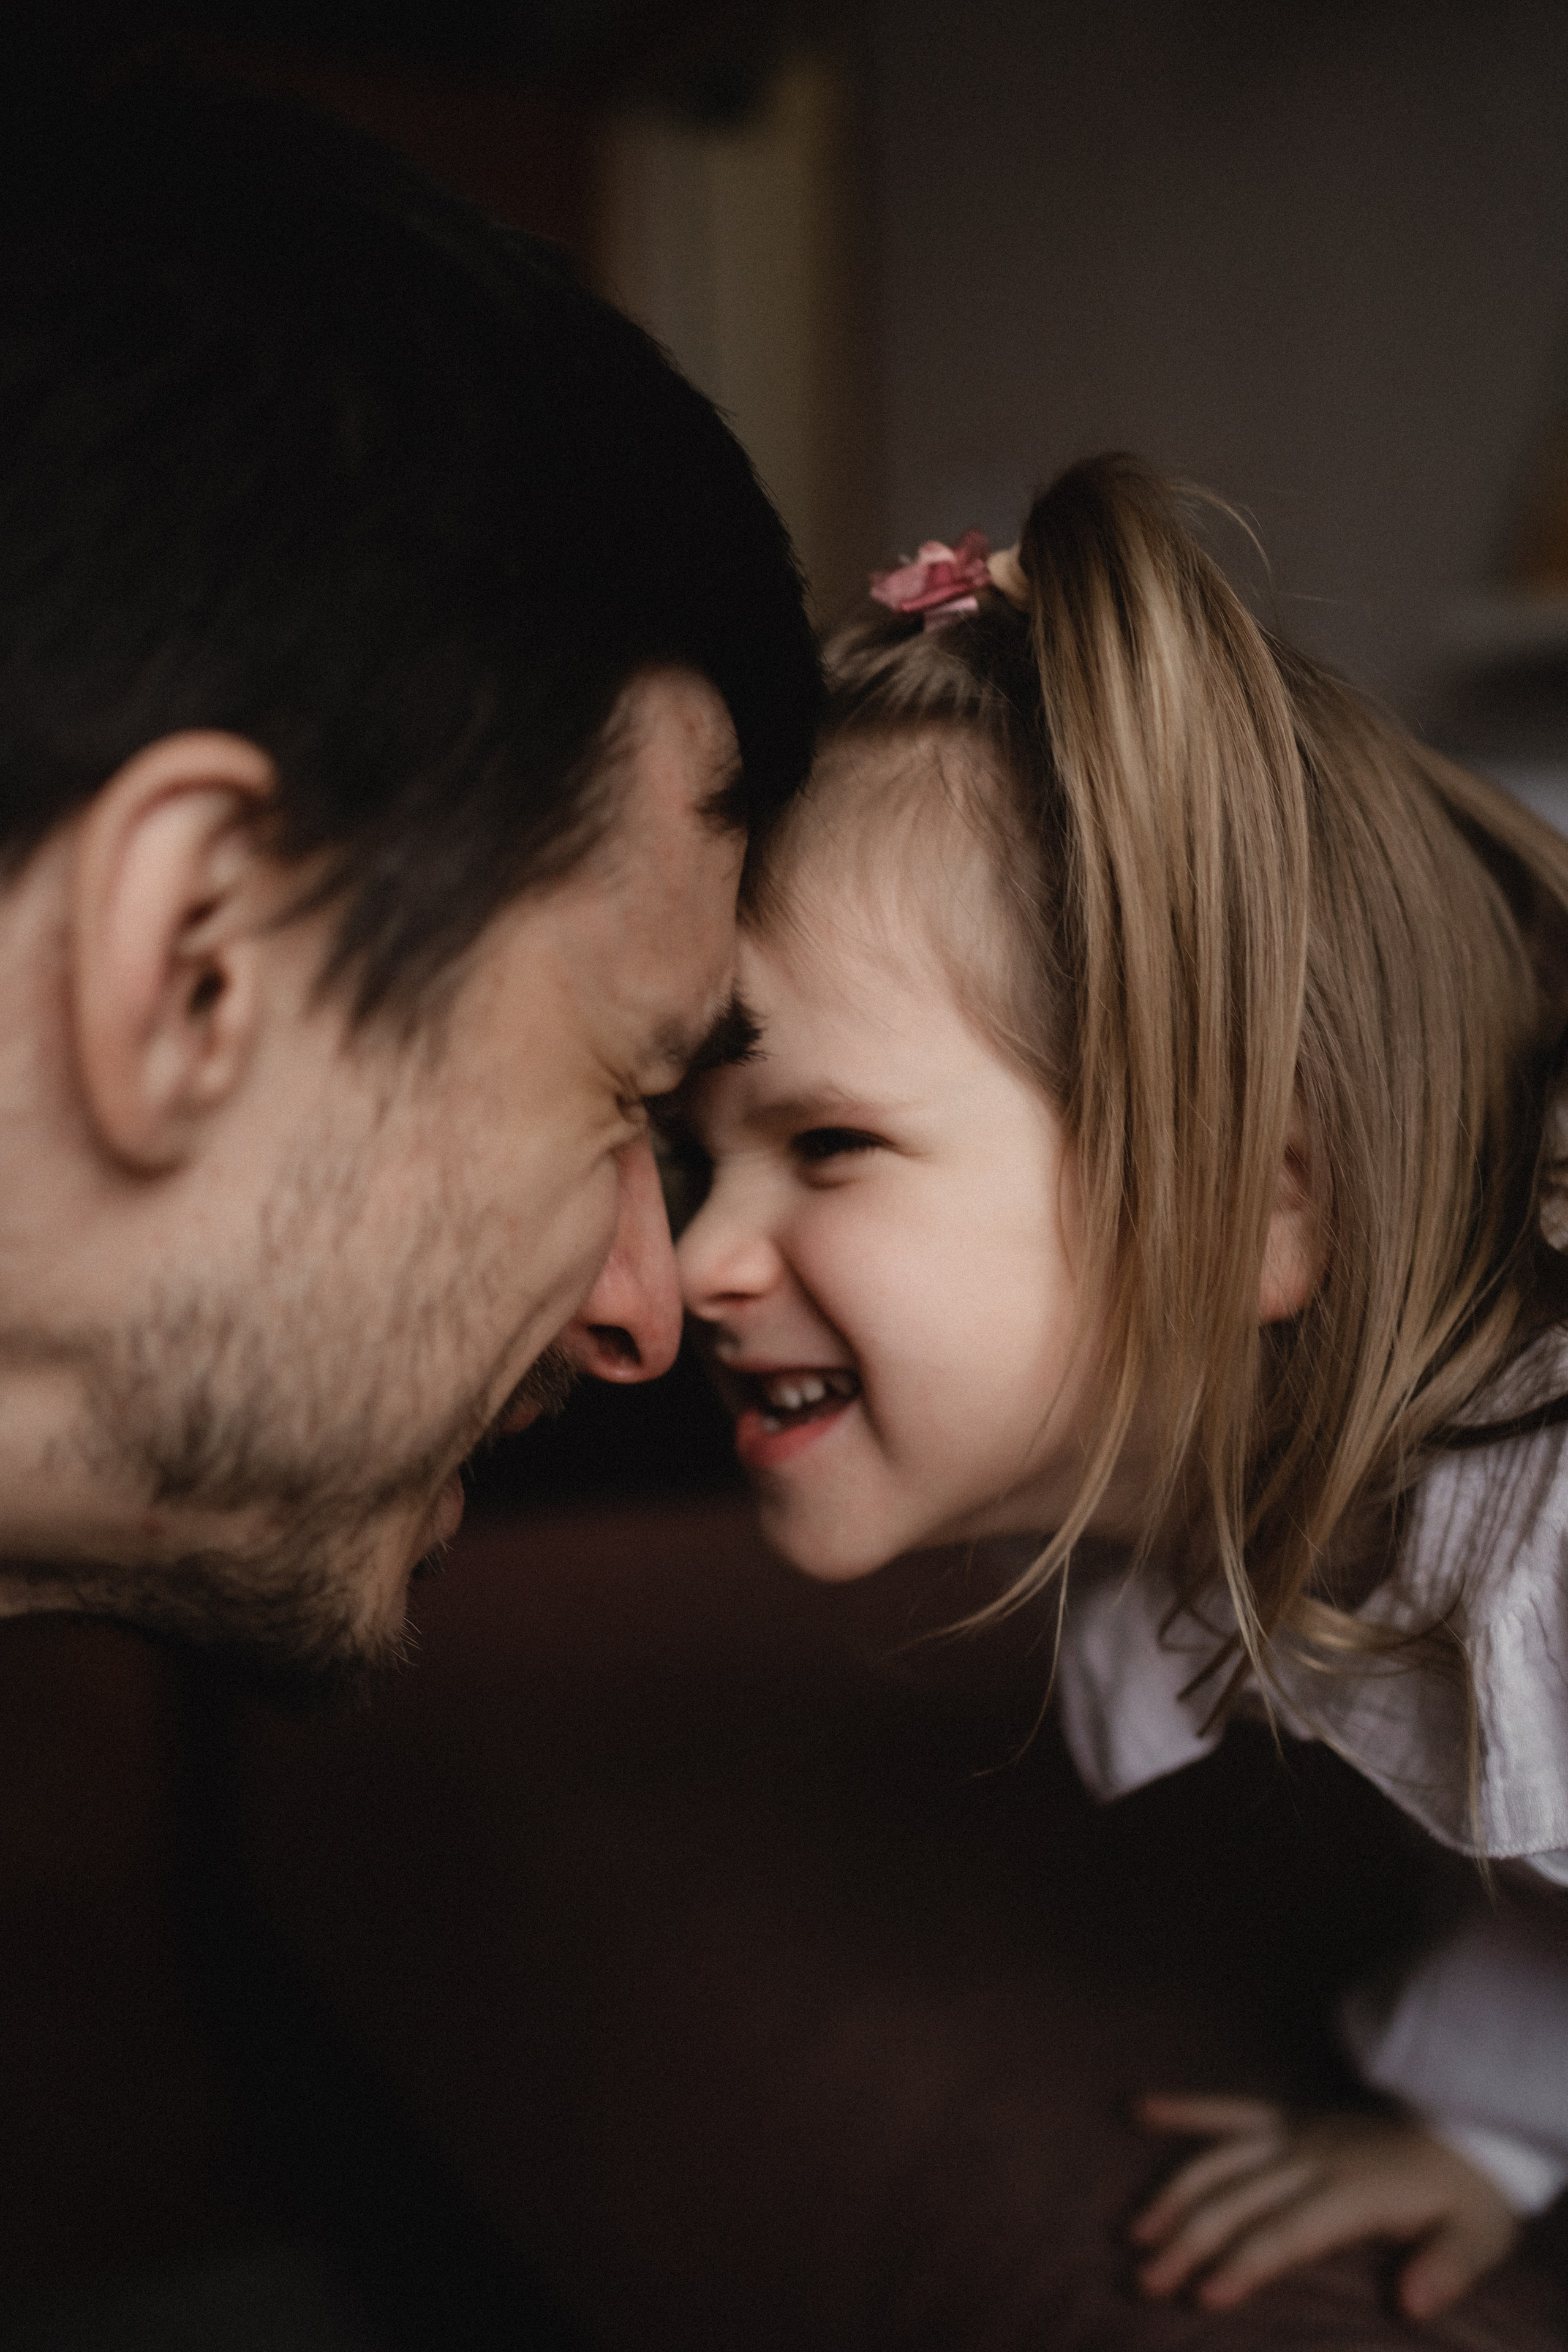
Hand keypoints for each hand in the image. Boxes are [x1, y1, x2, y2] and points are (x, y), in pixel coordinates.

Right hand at [1129, 2093, 1519, 2320]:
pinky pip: (1231, 2108)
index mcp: (1352, 2191)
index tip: (1202, 2295)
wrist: (1469, 2125)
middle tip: (1145, 2280)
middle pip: (1238, 2201)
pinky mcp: (1290, 2115)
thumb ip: (1446, 2269)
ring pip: (1221, 2159)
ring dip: (1174, 2194)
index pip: (1285, 2232)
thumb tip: (1411, 2305)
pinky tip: (1139, 2109)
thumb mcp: (1476, 2236)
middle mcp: (1312, 2156)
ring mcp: (1296, 2131)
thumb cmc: (1468, 2195)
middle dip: (1188, 2242)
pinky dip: (1187, 2107)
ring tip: (1136, 2232)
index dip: (1243, 2263)